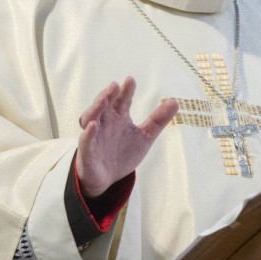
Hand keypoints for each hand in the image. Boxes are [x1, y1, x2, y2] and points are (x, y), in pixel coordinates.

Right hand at [76, 77, 178, 197]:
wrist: (107, 179)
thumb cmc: (123, 153)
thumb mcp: (144, 137)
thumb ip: (158, 120)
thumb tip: (175, 101)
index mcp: (119, 117)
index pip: (122, 100)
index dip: (126, 90)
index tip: (130, 80)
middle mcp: (105, 122)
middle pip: (105, 104)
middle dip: (109, 94)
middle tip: (115, 85)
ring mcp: (95, 135)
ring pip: (91, 117)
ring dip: (96, 107)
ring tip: (103, 99)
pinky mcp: (87, 152)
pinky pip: (85, 141)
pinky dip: (88, 133)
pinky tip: (93, 126)